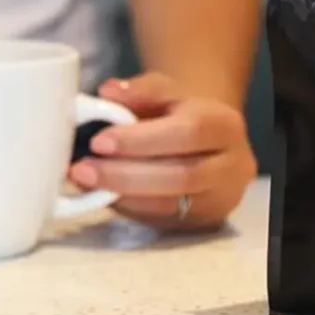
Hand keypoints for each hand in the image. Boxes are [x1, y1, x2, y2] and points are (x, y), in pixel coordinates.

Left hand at [69, 73, 256, 229]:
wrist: (208, 141)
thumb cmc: (182, 111)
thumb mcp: (166, 90)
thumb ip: (140, 90)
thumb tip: (108, 92)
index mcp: (226, 126)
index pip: (188, 132)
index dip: (141, 140)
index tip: (99, 142)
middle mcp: (232, 168)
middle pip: (180, 176)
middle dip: (125, 174)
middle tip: (82, 169)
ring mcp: (219, 201)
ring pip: (170, 205)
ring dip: (121, 195)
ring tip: (84, 181)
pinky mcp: (202, 224)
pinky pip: (161, 221)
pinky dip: (127, 208)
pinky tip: (100, 194)